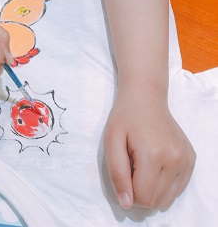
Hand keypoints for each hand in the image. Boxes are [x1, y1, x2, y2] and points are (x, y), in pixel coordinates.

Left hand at [103, 89, 194, 210]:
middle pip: (156, 201)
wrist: (146, 97)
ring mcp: (186, 160)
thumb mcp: (111, 142)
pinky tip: (155, 163)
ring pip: (168, 199)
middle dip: (140, 192)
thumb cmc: (125, 118)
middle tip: (131, 167)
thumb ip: (117, 174)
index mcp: (154, 155)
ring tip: (143, 165)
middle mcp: (175, 160)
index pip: (143, 198)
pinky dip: (164, 184)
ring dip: (152, 190)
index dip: (129, 193)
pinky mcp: (191, 160)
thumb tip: (126, 204)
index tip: (123, 173)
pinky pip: (177, 189)